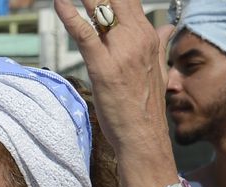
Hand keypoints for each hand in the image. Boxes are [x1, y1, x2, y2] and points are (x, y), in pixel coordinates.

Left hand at [52, 0, 174, 155]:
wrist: (143, 135)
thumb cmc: (146, 106)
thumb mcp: (159, 70)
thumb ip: (159, 44)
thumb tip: (166, 28)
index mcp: (148, 37)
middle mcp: (136, 38)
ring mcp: (120, 50)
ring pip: (99, 8)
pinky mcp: (102, 66)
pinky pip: (84, 33)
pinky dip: (70, 15)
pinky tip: (59, 2)